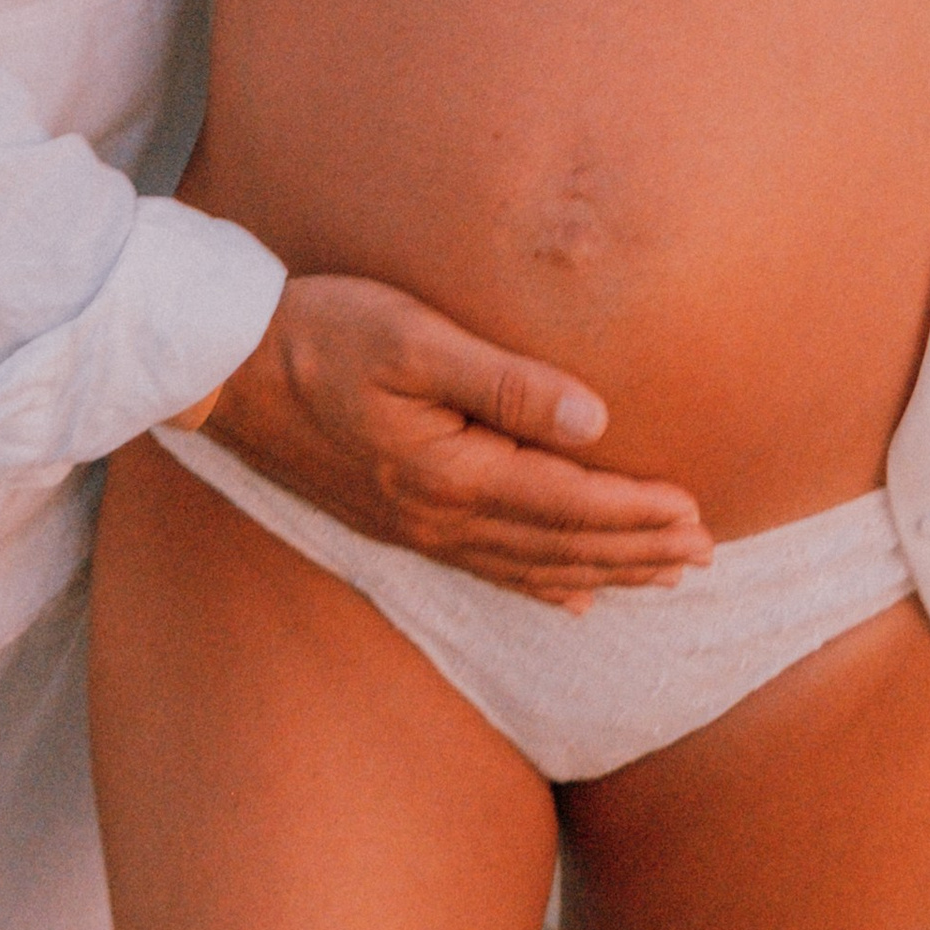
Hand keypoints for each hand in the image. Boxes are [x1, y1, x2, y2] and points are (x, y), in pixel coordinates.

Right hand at [189, 272, 710, 606]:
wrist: (224, 369)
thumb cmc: (319, 333)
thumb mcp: (411, 337)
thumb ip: (506, 380)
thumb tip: (596, 418)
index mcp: (450, 474)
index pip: (568, 505)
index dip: (637, 513)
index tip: (698, 515)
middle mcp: (438, 518)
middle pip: (560, 547)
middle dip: (636, 551)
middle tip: (705, 556)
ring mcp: (415, 530)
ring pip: (531, 566)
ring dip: (602, 571)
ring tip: (661, 576)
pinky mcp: (396, 523)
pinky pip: (487, 570)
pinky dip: (540, 585)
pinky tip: (570, 596)